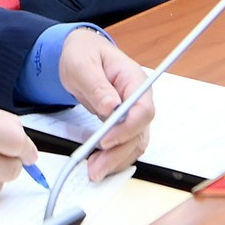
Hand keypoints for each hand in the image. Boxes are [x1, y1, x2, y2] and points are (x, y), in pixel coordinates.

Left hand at [57, 28, 153, 179]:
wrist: (80, 54)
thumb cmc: (83, 53)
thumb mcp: (83, 64)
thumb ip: (97, 85)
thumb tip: (112, 107)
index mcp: (134, 80)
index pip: (143, 109)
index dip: (128, 128)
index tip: (105, 140)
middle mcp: (139, 99)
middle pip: (140, 132)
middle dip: (119, 152)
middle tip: (95, 167)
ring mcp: (132, 113)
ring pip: (134, 143)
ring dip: (116, 160)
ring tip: (93, 171)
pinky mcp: (123, 123)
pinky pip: (125, 145)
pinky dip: (113, 158)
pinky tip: (97, 165)